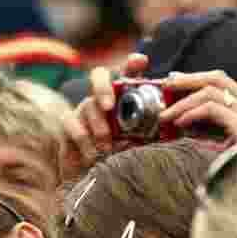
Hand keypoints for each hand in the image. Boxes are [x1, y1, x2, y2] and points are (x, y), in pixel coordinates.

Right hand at [62, 53, 149, 178]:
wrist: (90, 175)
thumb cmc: (119, 155)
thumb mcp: (140, 142)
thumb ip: (152, 131)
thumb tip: (169, 122)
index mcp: (123, 97)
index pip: (128, 72)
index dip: (133, 64)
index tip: (140, 61)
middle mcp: (102, 98)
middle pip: (98, 76)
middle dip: (103, 88)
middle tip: (109, 107)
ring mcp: (83, 109)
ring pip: (88, 106)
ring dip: (99, 127)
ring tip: (107, 147)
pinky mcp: (67, 125)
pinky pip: (72, 126)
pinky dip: (83, 141)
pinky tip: (92, 156)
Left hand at [160, 68, 236, 142]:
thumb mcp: (224, 144)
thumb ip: (208, 130)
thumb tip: (177, 122)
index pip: (223, 83)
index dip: (196, 79)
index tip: (173, 82)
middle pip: (218, 80)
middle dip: (187, 80)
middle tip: (164, 86)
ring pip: (212, 92)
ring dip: (182, 102)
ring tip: (164, 115)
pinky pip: (212, 109)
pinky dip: (191, 113)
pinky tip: (179, 122)